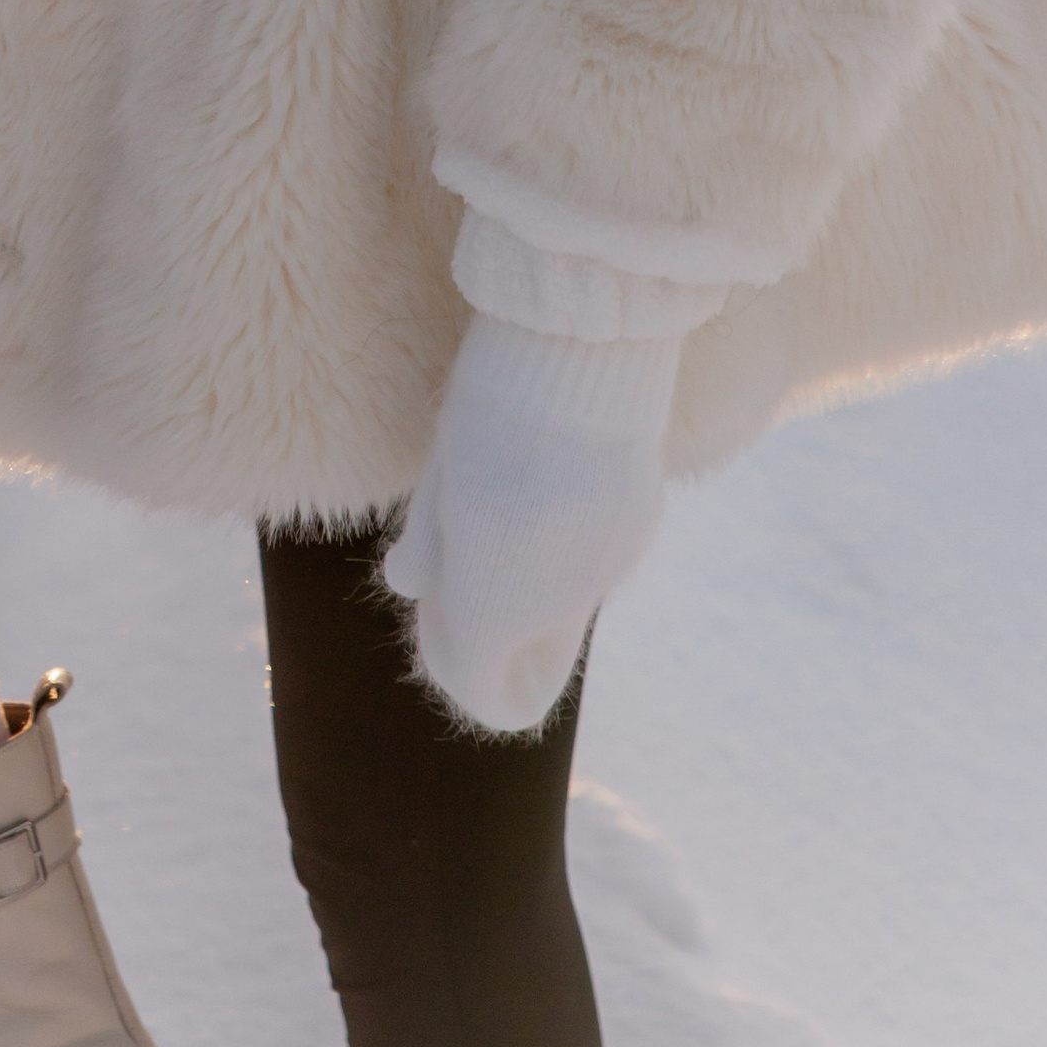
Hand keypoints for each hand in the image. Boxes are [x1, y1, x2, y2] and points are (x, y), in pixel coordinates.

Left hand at [382, 314, 679, 732]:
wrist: (580, 355)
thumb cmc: (489, 414)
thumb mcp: (440, 479)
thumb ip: (427, 547)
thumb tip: (407, 585)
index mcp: (495, 607)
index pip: (482, 691)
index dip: (453, 662)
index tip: (437, 609)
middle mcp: (559, 607)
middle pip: (527, 652)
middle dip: (496, 624)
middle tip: (464, 549)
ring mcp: (607, 571)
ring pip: (562, 604)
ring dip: (533, 576)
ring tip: (510, 492)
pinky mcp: (639, 531)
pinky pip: (595, 561)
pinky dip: (570, 542)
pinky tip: (555, 476)